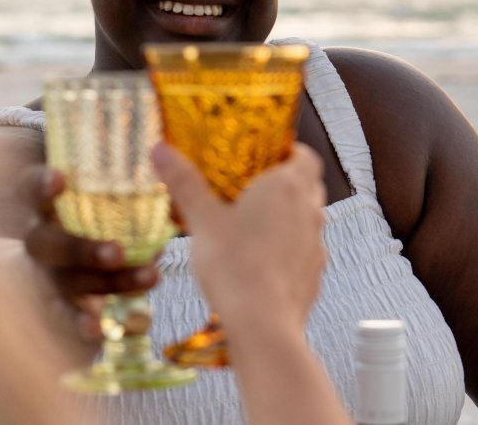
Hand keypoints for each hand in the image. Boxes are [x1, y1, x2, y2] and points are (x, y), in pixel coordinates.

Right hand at [17, 165, 160, 341]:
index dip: (41, 185)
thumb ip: (120, 176)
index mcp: (44, 203)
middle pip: (47, 245)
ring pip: (68, 282)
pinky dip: (84, 325)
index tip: (61, 179)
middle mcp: (40, 238)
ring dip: (108, 284)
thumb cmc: (100, 204)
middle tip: (117, 253)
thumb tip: (164, 150)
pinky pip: (68, 316)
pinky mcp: (61, 303)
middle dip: (82, 250)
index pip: (30, 188)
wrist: (80, 247)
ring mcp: (48, 273)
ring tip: (150, 278)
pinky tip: (100, 331)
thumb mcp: (103, 187)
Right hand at [151, 143, 326, 331]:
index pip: (305, 155)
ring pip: (307, 219)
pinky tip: (260, 261)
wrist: (263, 327)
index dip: (289, 151)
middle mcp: (309, 211)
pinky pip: (304, 251)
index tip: (265, 155)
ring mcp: (316, 244)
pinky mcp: (314, 274)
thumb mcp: (202, 221)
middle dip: (285, 182)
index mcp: (287, 187)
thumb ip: (184, 182)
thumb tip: (161, 149)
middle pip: (307, 185)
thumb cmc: (234, 268)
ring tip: (251, 225)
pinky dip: (288, 248)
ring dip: (287, 216)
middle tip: (251, 187)